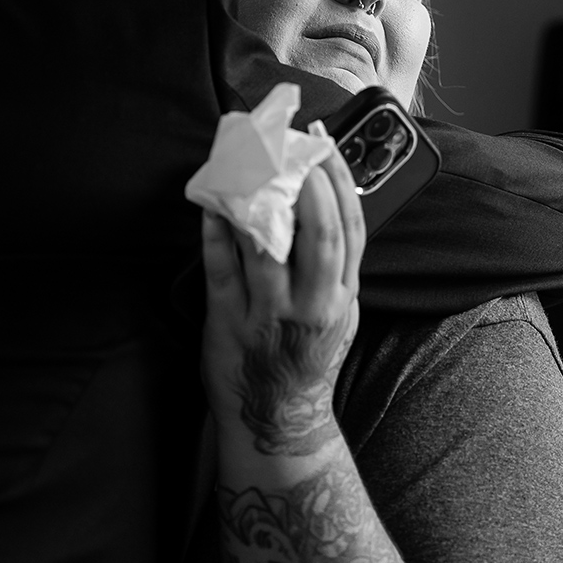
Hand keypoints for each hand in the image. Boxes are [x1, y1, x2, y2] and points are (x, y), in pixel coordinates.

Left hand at [200, 146, 364, 456]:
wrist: (280, 417)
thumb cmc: (308, 355)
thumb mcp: (340, 313)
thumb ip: (334, 265)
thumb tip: (322, 200)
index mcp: (343, 296)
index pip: (351, 229)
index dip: (340, 182)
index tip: (323, 145)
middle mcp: (313, 305)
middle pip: (320, 235)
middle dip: (309, 185)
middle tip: (290, 147)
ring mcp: (269, 316)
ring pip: (268, 249)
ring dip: (257, 201)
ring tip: (246, 164)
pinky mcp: (229, 324)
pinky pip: (221, 270)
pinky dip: (216, 234)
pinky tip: (210, 206)